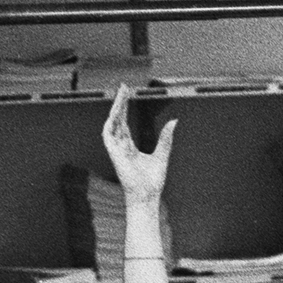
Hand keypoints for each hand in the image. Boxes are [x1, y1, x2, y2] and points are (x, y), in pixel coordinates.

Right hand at [101, 87, 174, 205]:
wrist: (147, 195)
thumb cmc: (153, 180)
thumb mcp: (162, 154)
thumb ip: (165, 138)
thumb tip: (174, 121)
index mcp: (129, 146)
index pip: (124, 121)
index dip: (125, 107)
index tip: (127, 93)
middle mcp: (120, 145)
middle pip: (118, 119)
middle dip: (120, 103)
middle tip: (123, 87)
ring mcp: (116, 149)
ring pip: (112, 123)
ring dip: (115, 108)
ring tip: (120, 94)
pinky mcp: (114, 153)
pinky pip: (109, 134)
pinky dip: (111, 123)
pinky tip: (115, 112)